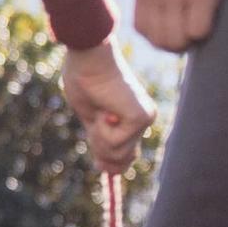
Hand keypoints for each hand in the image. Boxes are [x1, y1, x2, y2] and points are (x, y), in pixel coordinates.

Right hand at [60, 41, 155, 175]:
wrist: (88, 57)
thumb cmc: (83, 79)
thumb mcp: (90, 117)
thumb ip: (100, 140)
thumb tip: (106, 169)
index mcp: (131, 117)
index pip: (127, 156)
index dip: (112, 165)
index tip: (101, 168)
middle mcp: (143, 119)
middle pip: (122, 160)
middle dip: (102, 151)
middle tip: (95, 124)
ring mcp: (145, 119)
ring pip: (119, 154)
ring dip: (100, 137)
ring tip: (99, 112)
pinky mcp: (141, 118)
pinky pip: (117, 143)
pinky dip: (103, 131)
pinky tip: (105, 110)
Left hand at [133, 0, 227, 51]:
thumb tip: (165, 16)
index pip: (142, 29)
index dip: (160, 37)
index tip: (176, 32)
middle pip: (160, 40)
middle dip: (178, 43)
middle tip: (193, 35)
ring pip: (179, 39)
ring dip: (192, 39)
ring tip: (203, 26)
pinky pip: (200, 30)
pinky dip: (206, 31)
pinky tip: (212, 16)